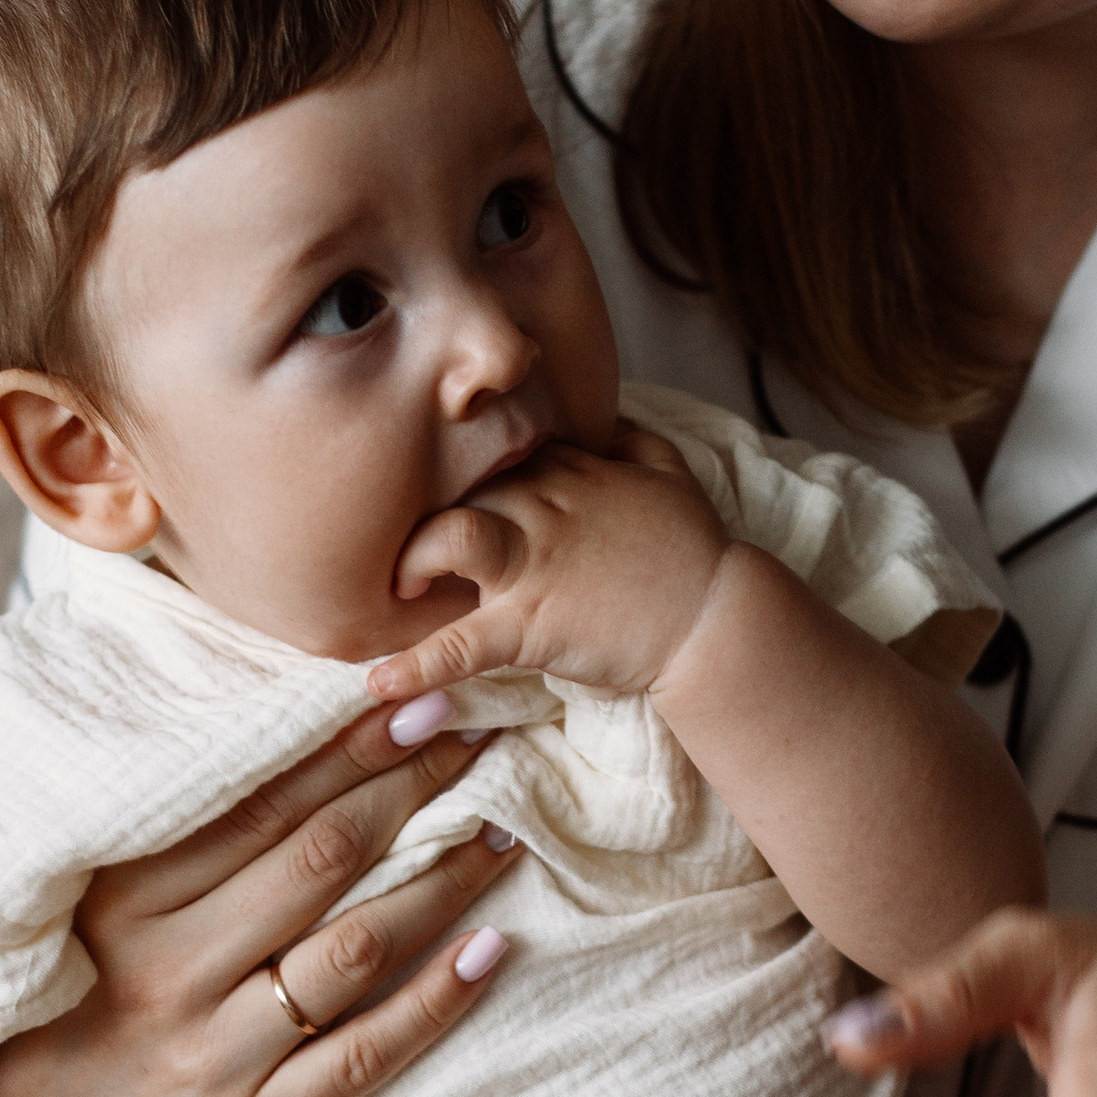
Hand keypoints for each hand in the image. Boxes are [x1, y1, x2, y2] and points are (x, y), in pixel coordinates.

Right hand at [0, 705, 519, 1096]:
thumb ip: (172, 825)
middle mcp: (167, 969)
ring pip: (354, 950)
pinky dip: (434, 1002)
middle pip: (320, 860)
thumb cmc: (65, 987)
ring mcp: (208, 1053)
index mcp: (123, 896)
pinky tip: (488, 950)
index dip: (350, 746)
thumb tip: (277, 723)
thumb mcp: (90, 895)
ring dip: (442, 882)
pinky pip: (362, 1059)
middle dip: (412, 789)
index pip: (264, 801)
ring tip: (500, 834)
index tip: (417, 698)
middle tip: (482, 739)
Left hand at [369, 427, 730, 710]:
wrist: (716, 618)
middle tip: (409, 546)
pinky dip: (415, 667)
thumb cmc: (694, 550)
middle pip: (456, 485)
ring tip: (397, 589)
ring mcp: (534, 562)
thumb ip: (630, 434)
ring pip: (447, 535)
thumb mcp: (669, 471)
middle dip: (422, 510)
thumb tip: (604, 413)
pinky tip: (379, 683)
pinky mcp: (531, 623)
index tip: (441, 489)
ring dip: (410, 560)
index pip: (491, 451)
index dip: (460, 470)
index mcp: (567, 471)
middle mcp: (543, 505)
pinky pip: (460, 644)